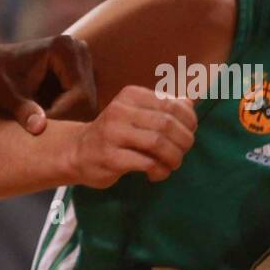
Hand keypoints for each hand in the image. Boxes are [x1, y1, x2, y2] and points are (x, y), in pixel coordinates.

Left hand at [0, 35, 97, 134]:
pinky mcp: (82, 69)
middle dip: (67, 118)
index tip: (40, 126)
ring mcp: (83, 58)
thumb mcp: (6, 95)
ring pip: (88, 102)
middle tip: (42, 125)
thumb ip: (24, 111)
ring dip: (68, 117)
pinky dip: (68, 112)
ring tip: (44, 119)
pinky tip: (48, 114)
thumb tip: (39, 128)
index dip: (62, 115)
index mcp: (63, 49)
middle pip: (87, 99)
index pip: (79, 94)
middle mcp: (79, 49)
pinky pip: (84, 100)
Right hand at [68, 86, 196, 187]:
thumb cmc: (115, 133)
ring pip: (158, 143)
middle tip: (182, 152)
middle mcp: (121, 110)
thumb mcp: (137, 114)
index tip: (189, 133)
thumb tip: (192, 101)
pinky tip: (155, 174)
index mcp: (131, 95)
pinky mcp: (110, 157)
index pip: (172, 104)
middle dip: (184, 141)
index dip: (189, 121)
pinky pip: (146, 163)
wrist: (77, 152)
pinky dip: (159, 170)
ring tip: (171, 165)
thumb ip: (164, 107)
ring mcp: (113, 133)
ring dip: (173, 157)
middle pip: (167, 124)